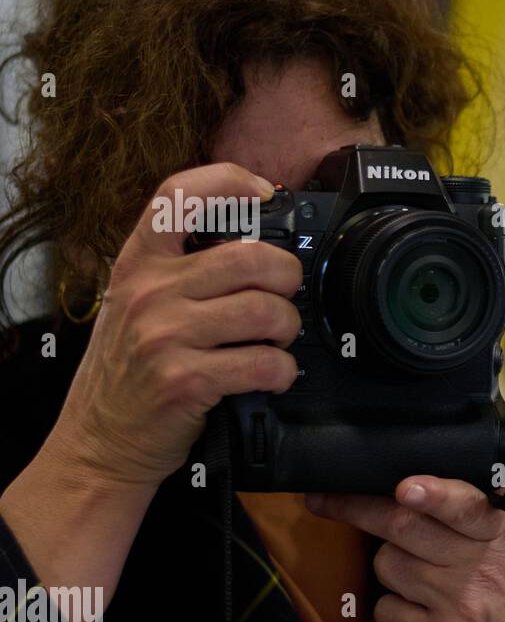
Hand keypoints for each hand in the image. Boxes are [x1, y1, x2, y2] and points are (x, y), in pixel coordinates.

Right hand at [49, 162, 301, 488]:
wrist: (99, 440)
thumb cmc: (130, 370)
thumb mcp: (137, 303)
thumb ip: (182, 269)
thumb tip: (255, 245)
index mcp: (138, 262)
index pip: (179, 196)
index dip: (230, 181)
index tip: (264, 193)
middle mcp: (150, 291)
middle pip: (251, 257)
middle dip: (287, 278)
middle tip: (284, 297)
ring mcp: (165, 335)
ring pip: (266, 310)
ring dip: (288, 329)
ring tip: (276, 341)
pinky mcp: (185, 379)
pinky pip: (264, 363)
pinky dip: (281, 372)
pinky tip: (271, 375)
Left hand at [304, 479, 504, 621]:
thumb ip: (496, 510)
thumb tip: (460, 465)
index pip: (467, 505)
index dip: (432, 493)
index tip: (403, 487)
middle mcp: (485, 567)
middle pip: (405, 526)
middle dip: (356, 508)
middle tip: (326, 500)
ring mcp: (460, 605)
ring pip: (387, 564)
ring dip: (389, 566)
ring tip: (419, 579)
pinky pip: (386, 610)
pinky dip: (393, 610)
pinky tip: (420, 616)